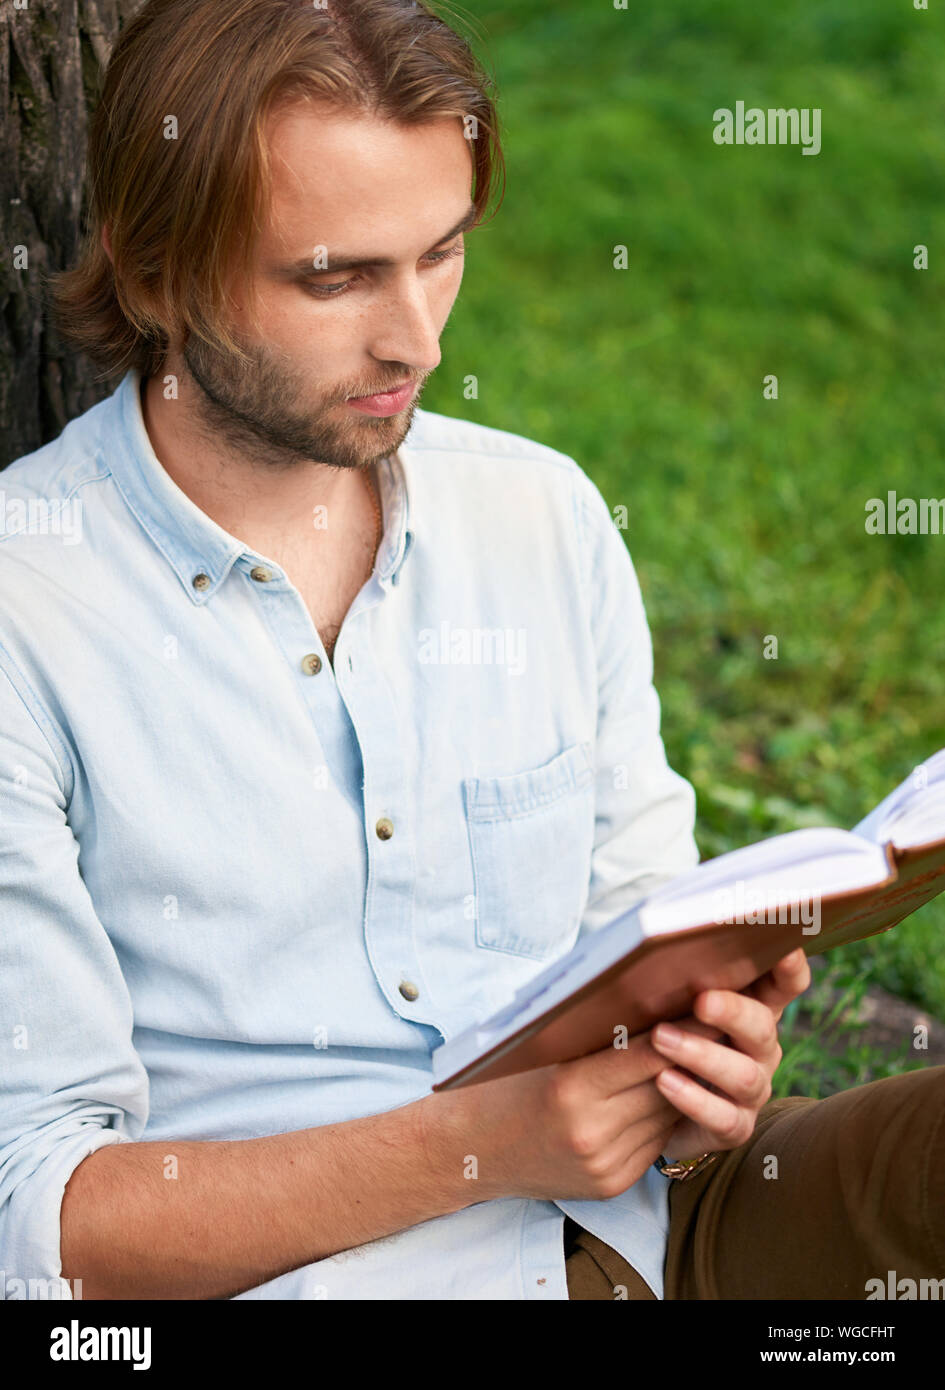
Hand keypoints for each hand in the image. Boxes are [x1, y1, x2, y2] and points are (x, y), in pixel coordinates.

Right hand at [423, 1027, 682, 1203]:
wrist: (471, 1150)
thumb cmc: (502, 1085)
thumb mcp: (543, 1052)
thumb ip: (598, 1038)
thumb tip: (655, 1010)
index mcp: (570, 1090)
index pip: (644, 1055)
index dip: (682, 1030)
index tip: (708, 1006)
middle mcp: (592, 1132)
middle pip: (665, 1085)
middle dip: (695, 1054)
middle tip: (723, 1021)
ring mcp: (605, 1163)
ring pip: (667, 1114)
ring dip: (688, 1084)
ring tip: (707, 1052)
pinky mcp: (612, 1184)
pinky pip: (654, 1141)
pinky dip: (666, 1114)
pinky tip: (676, 1090)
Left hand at [649, 946, 810, 1160]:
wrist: (649, 1107)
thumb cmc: (664, 1035)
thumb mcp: (672, 1005)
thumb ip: (680, 981)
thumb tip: (656, 947)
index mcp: (753, 1009)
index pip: (784, 985)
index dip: (789, 968)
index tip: (784, 948)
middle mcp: (761, 1048)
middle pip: (762, 1026)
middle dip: (732, 1012)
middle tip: (701, 1001)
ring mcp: (753, 1089)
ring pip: (744, 1075)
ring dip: (702, 1055)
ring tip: (662, 1040)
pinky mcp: (736, 1126)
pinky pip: (723, 1117)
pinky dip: (693, 1099)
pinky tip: (665, 1082)